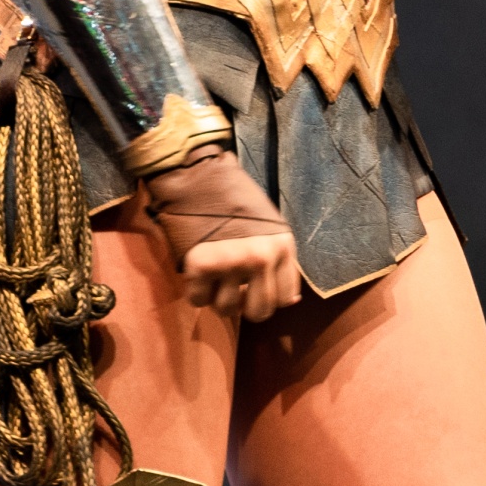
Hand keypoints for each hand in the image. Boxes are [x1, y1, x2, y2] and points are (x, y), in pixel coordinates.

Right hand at [138, 149, 298, 320]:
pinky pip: (198, 300)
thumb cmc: (232, 198)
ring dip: (217, 297)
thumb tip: (291, 301)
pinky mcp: (201, 264)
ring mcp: (231, 262)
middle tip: (232, 289)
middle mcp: (261, 256)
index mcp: (282, 246)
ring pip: (226, 309)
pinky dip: (195, 291)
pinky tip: (196, 272)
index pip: (285, 298)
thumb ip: (280, 260)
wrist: (196, 174)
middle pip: (259, 312)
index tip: (254, 289)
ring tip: (214, 275)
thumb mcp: (269, 226)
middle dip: (244, 306)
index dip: (267, 298)